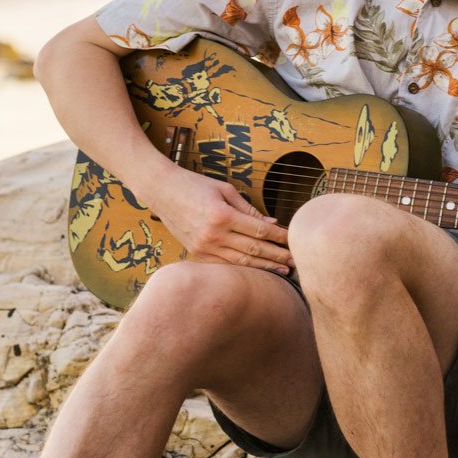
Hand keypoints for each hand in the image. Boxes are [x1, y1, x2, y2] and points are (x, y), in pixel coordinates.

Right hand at [145, 170, 291, 273]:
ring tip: (283, 271)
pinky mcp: (197, 253)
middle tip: (295, 262)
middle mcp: (214, 234)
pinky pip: (225, 264)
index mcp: (222, 215)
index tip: (294, 241)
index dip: (279, 238)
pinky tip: (257, 271)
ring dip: (264, 267)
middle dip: (277, 256)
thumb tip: (272, 225)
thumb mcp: (225, 190)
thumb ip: (249, 209)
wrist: (161, 191)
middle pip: (253, 250)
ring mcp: (204, 247)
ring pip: (241, 262)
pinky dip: (243, 268)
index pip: (259, 231)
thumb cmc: (195, 185)